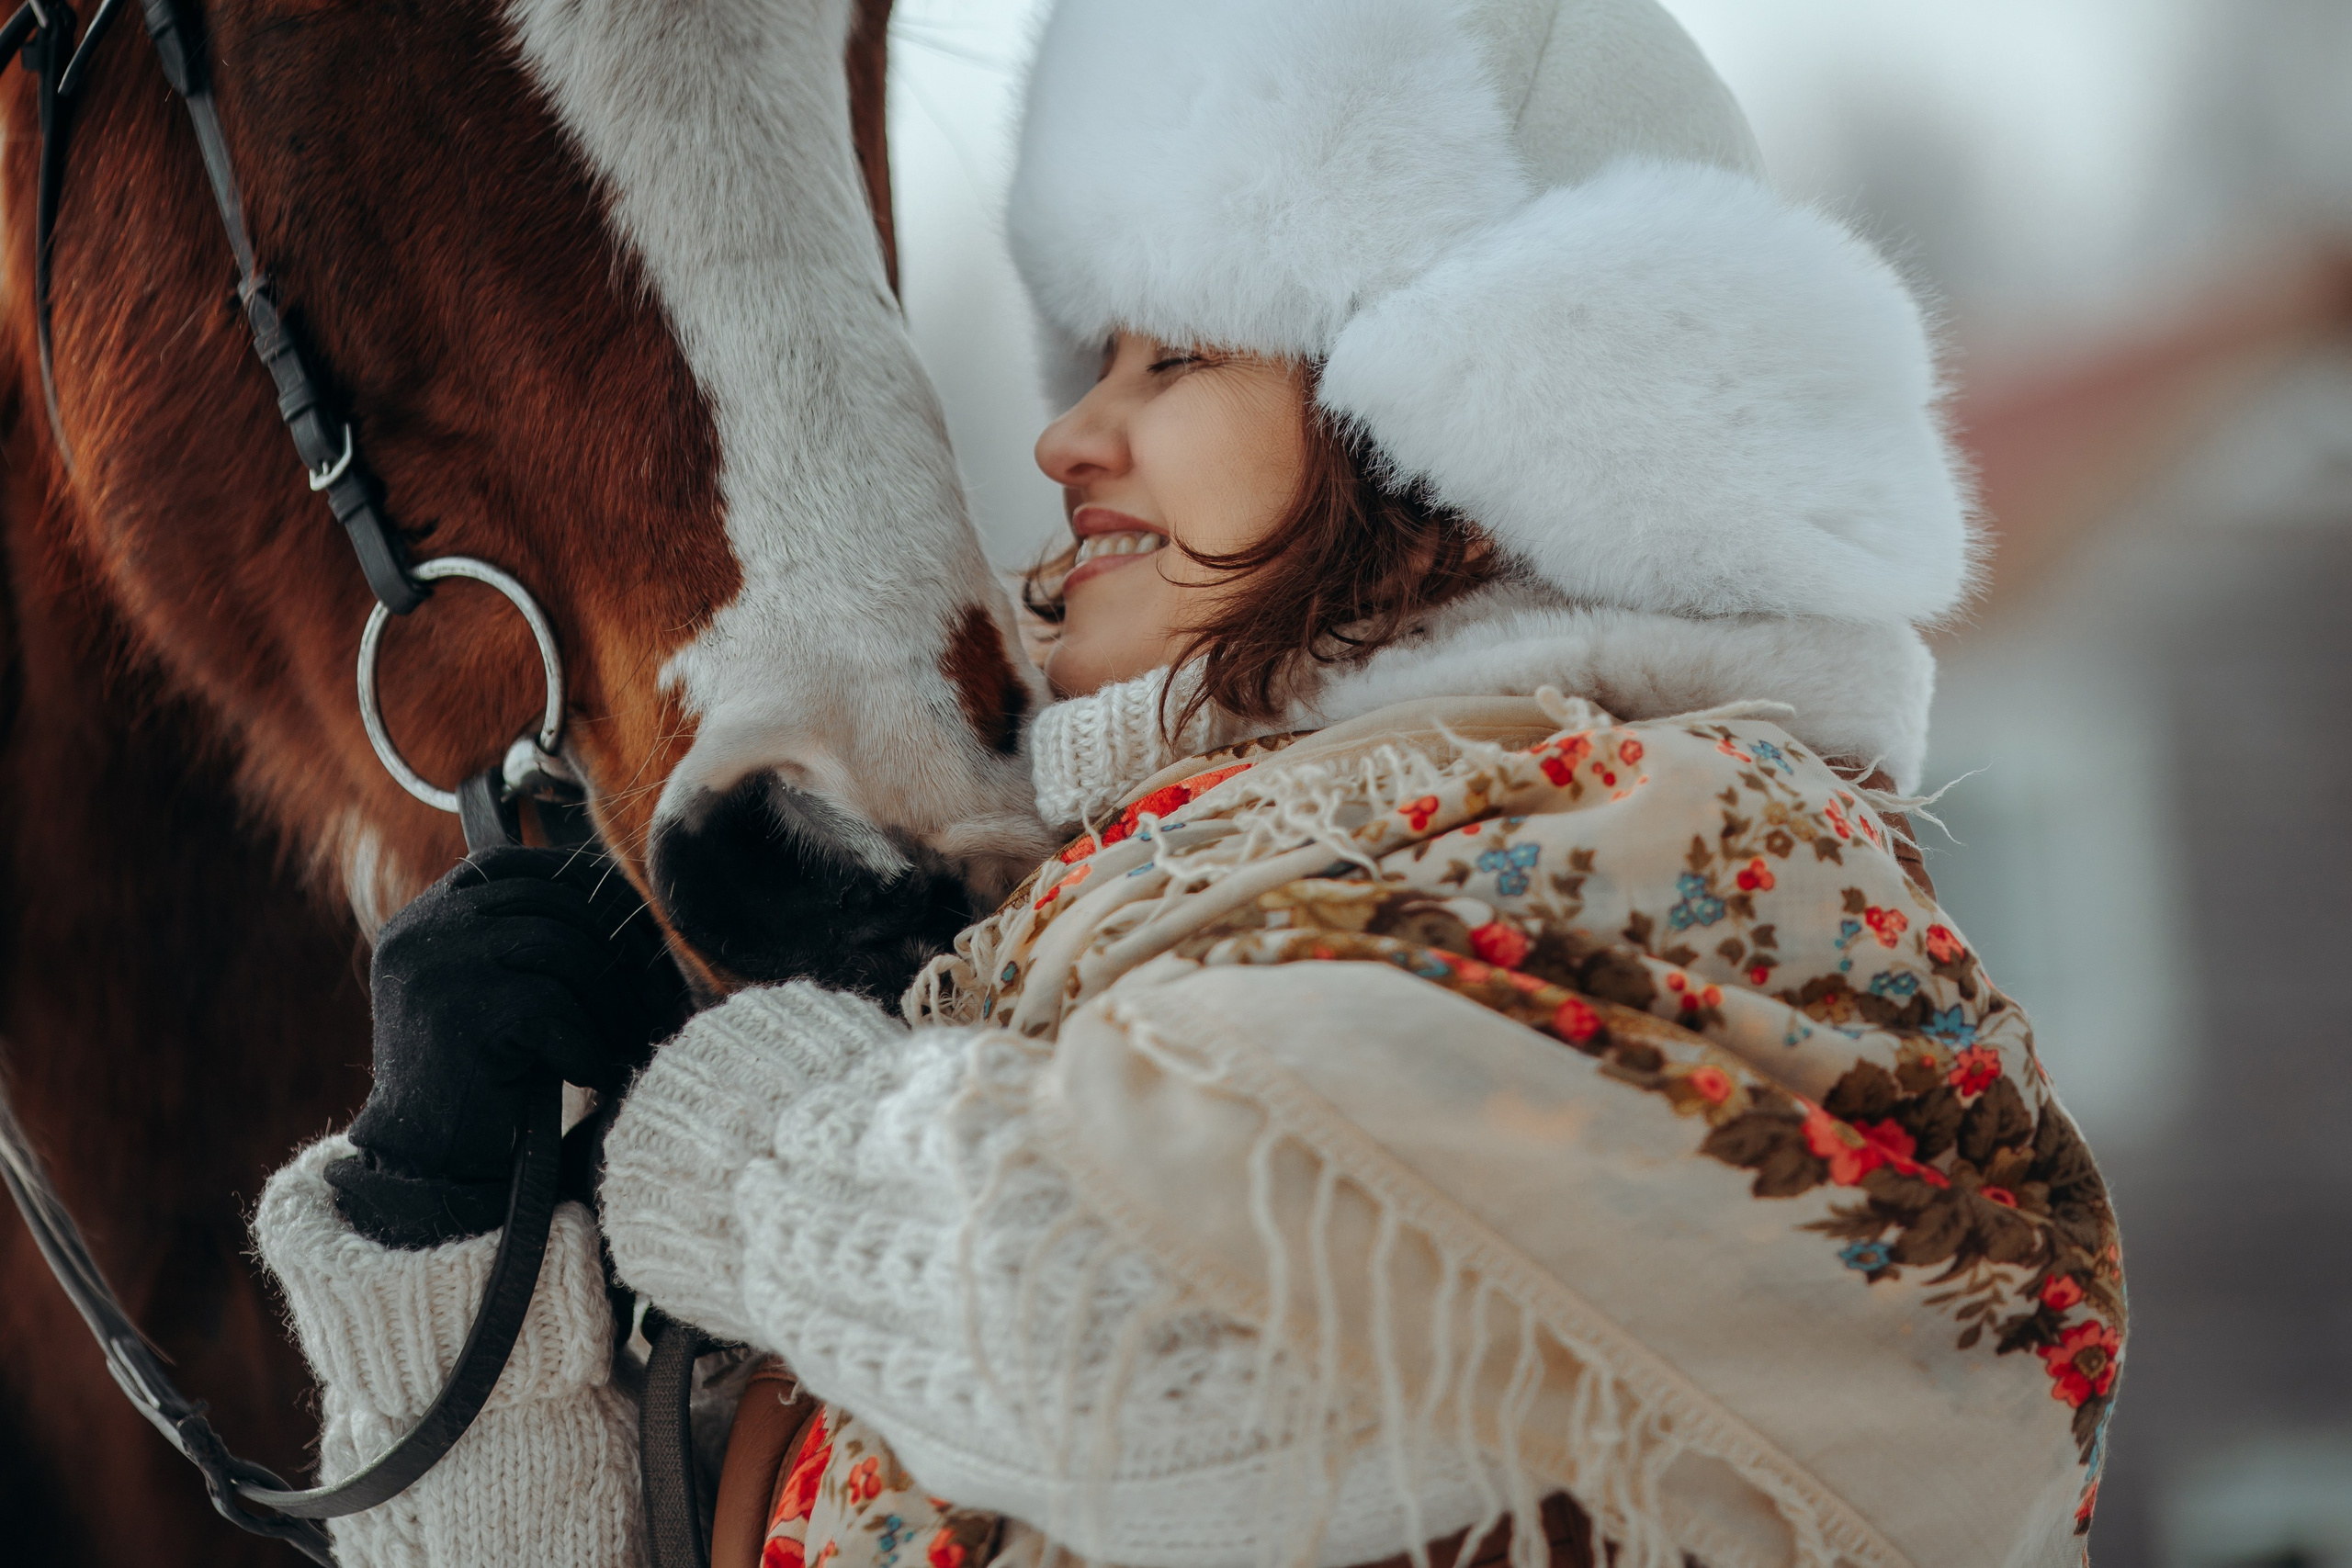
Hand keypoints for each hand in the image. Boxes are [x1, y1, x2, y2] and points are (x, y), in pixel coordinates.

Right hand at [327, 845, 689, 1247]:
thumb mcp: (483, 991)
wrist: (428, 1165)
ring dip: (607, 1001)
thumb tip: (613, 895)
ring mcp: (437, 968)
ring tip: (621, 1041)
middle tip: (652, 990)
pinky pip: (557, 1009)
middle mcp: (419, 934)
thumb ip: (514, 938)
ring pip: (562, 951)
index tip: (624, 912)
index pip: (502, 865)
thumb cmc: (475, 1081)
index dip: (570, 881)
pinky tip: (589, 1076)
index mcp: (418, 922)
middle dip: (611, 945)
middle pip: (547, 905)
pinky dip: (586, 1045)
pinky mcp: (465, 1013)